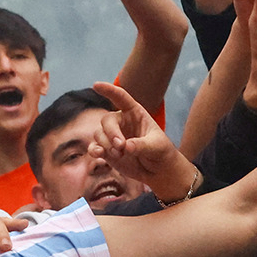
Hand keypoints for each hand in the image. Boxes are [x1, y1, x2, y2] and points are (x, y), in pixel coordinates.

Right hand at [87, 82, 196, 200]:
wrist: (158, 171)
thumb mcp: (157, 146)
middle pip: (107, 120)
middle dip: (111, 133)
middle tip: (121, 147)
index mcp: (135, 113)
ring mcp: (112, 136)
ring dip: (107, 145)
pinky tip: (99, 155)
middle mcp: (121, 122)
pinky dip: (95, 150)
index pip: (120, 98)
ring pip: (99, 134)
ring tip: (121, 155)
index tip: (96, 85)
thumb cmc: (161, 152)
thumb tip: (126, 146)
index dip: (109, 90)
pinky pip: (94, 147)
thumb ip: (142, 145)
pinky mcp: (107, 151)